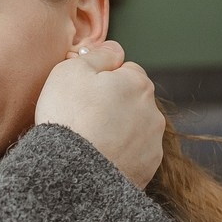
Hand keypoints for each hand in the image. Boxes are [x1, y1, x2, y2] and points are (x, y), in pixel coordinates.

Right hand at [34, 41, 165, 188]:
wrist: (71, 172)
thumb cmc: (68, 117)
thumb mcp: (71, 70)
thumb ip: (98, 54)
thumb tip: (115, 49)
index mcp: (138, 83)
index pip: (126, 70)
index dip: (103, 79)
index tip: (85, 93)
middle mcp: (153, 111)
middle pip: (132, 100)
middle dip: (114, 105)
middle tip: (84, 117)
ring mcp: (153, 143)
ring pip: (134, 128)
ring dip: (119, 130)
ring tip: (90, 141)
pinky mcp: (147, 168)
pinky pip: (134, 154)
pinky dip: (120, 154)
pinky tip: (99, 158)